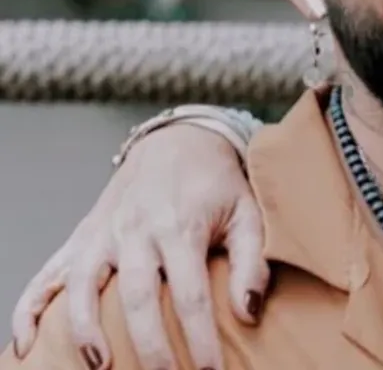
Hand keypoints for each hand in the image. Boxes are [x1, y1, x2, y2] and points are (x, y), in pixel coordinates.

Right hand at [10, 124, 266, 369]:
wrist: (178, 141)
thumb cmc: (217, 185)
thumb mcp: (248, 214)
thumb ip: (252, 263)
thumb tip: (249, 312)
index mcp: (180, 227)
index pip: (190, 294)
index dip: (199, 338)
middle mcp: (136, 231)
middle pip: (137, 297)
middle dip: (149, 346)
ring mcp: (103, 235)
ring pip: (85, 286)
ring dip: (86, 330)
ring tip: (101, 365)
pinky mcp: (81, 238)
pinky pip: (48, 275)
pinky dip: (29, 308)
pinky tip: (24, 344)